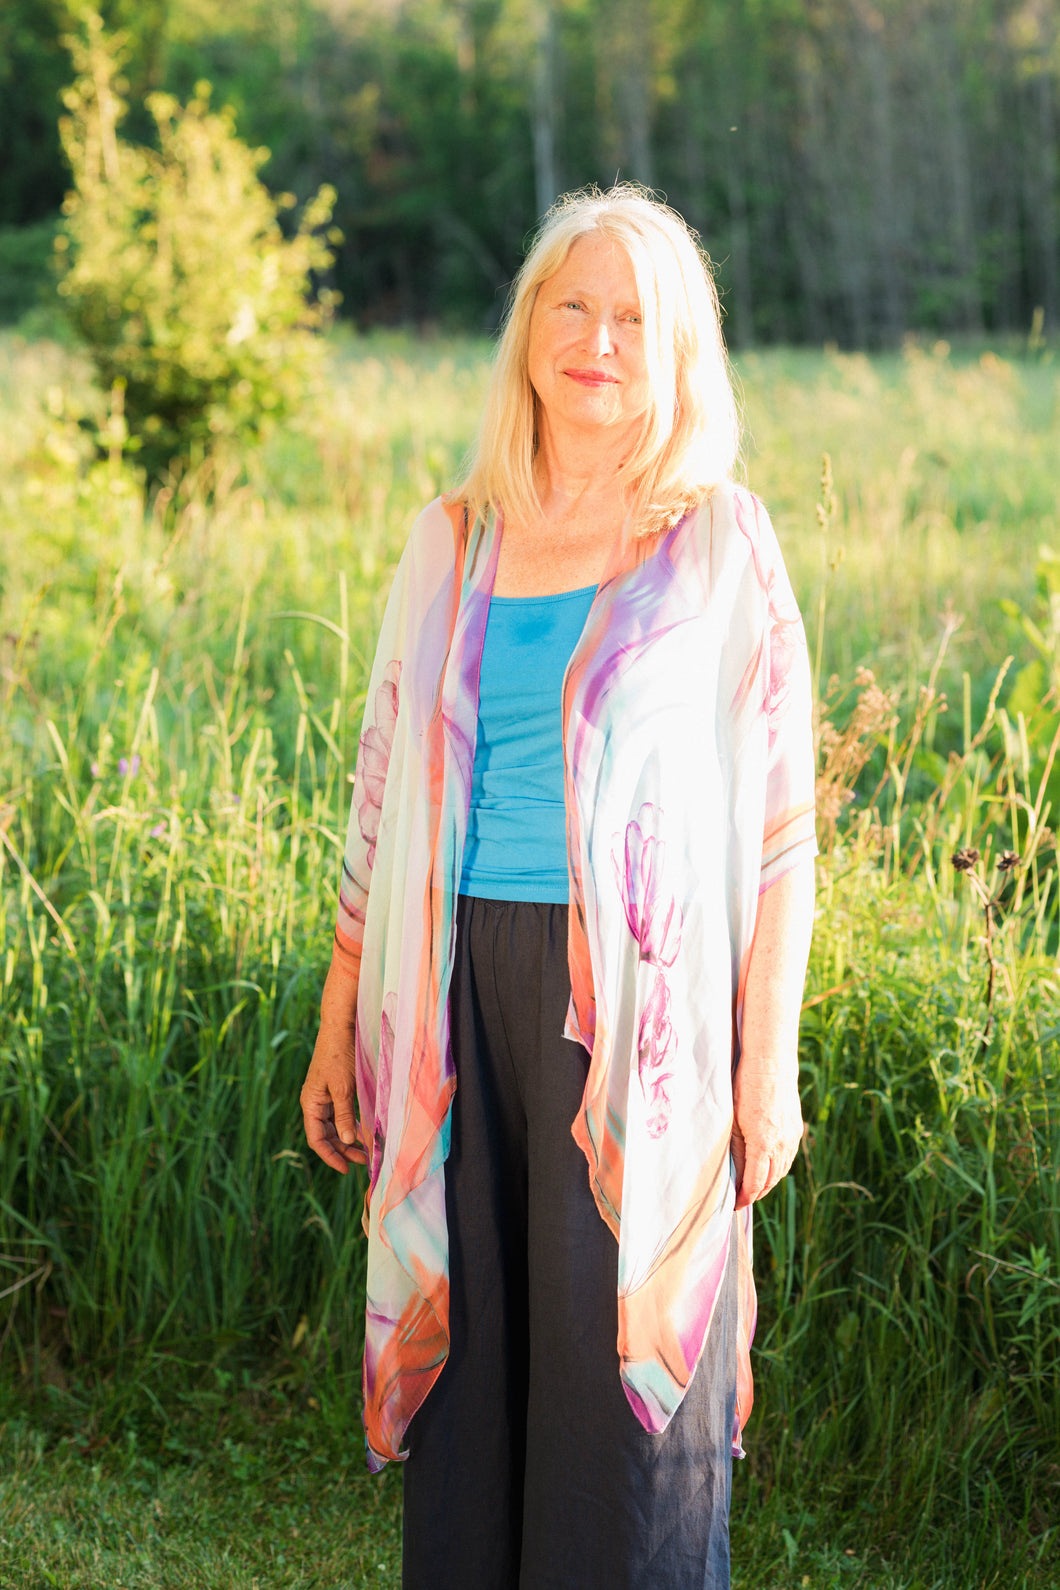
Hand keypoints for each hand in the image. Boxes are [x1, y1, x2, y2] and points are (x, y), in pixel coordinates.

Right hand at [300, 976, 362, 1173]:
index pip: (317, 1139)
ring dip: (350, 1139)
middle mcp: (315, 1102)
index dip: (331, 1156)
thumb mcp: (343, 1087)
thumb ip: (345, 1115)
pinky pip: (342, 1114)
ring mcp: (325, 1096)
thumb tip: (348, 1141)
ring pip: (336, 1126)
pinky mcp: (336, 1089)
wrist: (341, 1026)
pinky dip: (353, 1124)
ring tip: (368, 1150)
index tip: (347, 1169)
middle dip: (344, 1150)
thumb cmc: (340, 1055)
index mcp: (311, 1103)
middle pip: (327, 1135)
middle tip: (366, 1161)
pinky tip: (367, 1130)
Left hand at [731, 1055, 803, 1209]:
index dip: (744, 1197)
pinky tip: (769, 1167)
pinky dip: (778, 1168)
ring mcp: (791, 1136)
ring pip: (782, 1171)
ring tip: (754, 1187)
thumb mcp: (733, 1119)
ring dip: (768, 1182)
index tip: (734, 1205)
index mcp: (763, 1144)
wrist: (772, 1062)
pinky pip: (788, 1157)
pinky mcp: (796, 1128)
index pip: (755, 1183)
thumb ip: (736, 1148)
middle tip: (741, 1199)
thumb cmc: (746, 1087)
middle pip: (770, 1181)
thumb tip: (735, 1173)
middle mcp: (781, 1144)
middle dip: (756, 1193)